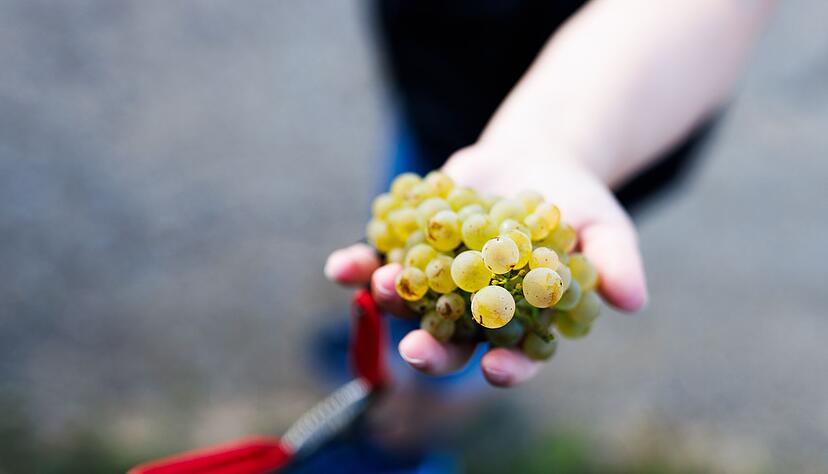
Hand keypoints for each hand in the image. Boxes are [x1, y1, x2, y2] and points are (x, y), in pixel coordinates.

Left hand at [325, 144, 646, 386]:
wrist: (533, 160)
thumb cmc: (574, 203)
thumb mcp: (604, 225)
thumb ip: (614, 262)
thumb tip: (632, 300)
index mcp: (521, 322)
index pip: (516, 357)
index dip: (508, 368)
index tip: (496, 371)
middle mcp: (473, 313)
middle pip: (451, 343)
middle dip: (432, 351)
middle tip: (416, 351)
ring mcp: (437, 283)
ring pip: (410, 306)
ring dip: (392, 302)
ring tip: (382, 286)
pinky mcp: (410, 249)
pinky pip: (381, 261)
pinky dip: (359, 265)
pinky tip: (342, 265)